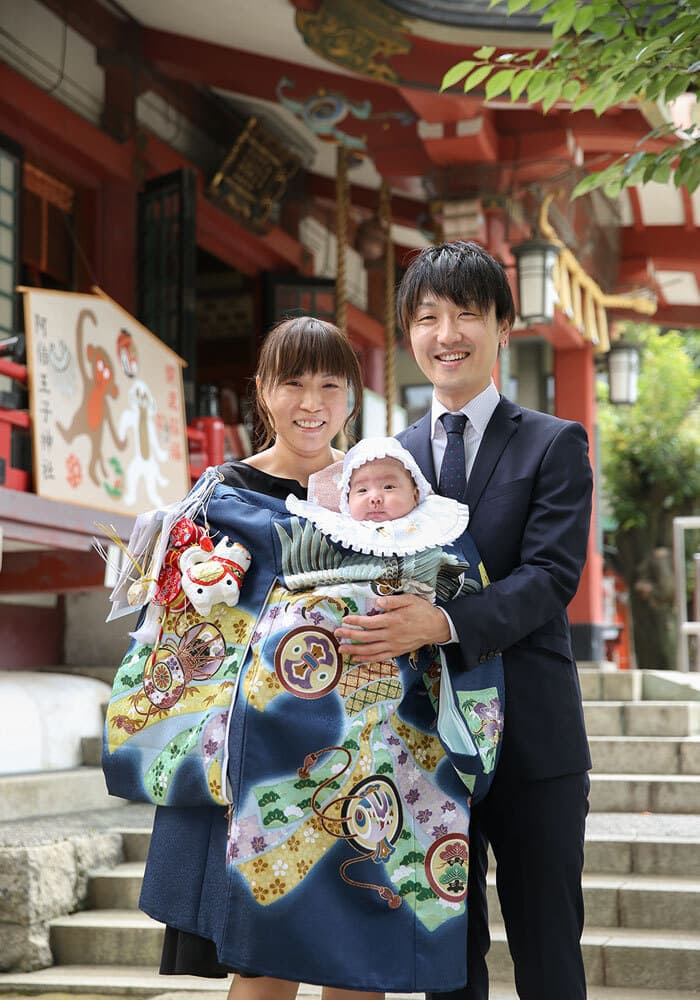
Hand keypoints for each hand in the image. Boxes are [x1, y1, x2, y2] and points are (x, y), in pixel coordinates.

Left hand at [335, 593, 449, 660]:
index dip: (356, 621)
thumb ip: (393, 601)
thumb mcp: (410, 600)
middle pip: (366, 637)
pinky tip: (357, 658)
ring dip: (354, 650)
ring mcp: (393, 645)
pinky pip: (379, 658)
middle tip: (336, 634)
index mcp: (393, 621)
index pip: (370, 622)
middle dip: (349, 636)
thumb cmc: (422, 611)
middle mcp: (391, 635)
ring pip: (370, 650)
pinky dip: (367, 659)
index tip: (345, 620)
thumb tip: (378, 601)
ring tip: (341, 649)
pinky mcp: (396, 652)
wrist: (436, 627)